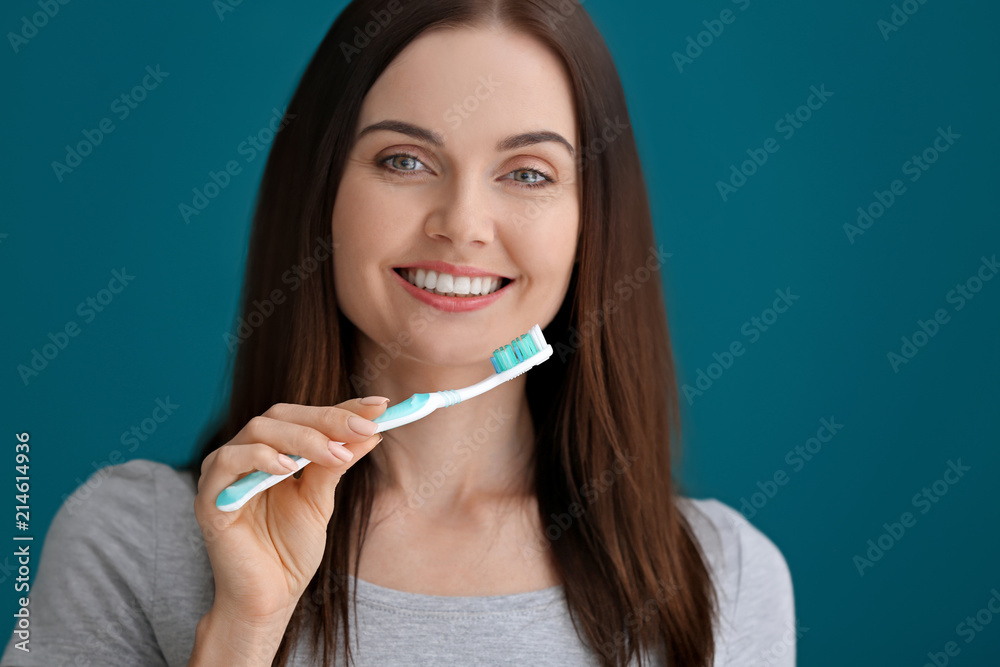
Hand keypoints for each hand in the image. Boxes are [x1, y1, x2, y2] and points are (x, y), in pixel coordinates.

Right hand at [193, 397, 388, 624]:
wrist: (269, 598)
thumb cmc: (291, 550)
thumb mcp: (321, 500)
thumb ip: (337, 464)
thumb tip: (372, 431)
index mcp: (272, 452)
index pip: (306, 417)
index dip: (342, 408)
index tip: (380, 406)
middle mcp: (245, 454)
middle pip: (282, 415)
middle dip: (326, 419)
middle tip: (362, 429)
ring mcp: (224, 473)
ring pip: (258, 430)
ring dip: (301, 437)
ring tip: (334, 454)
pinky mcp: (209, 497)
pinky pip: (228, 461)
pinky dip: (260, 457)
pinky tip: (289, 468)